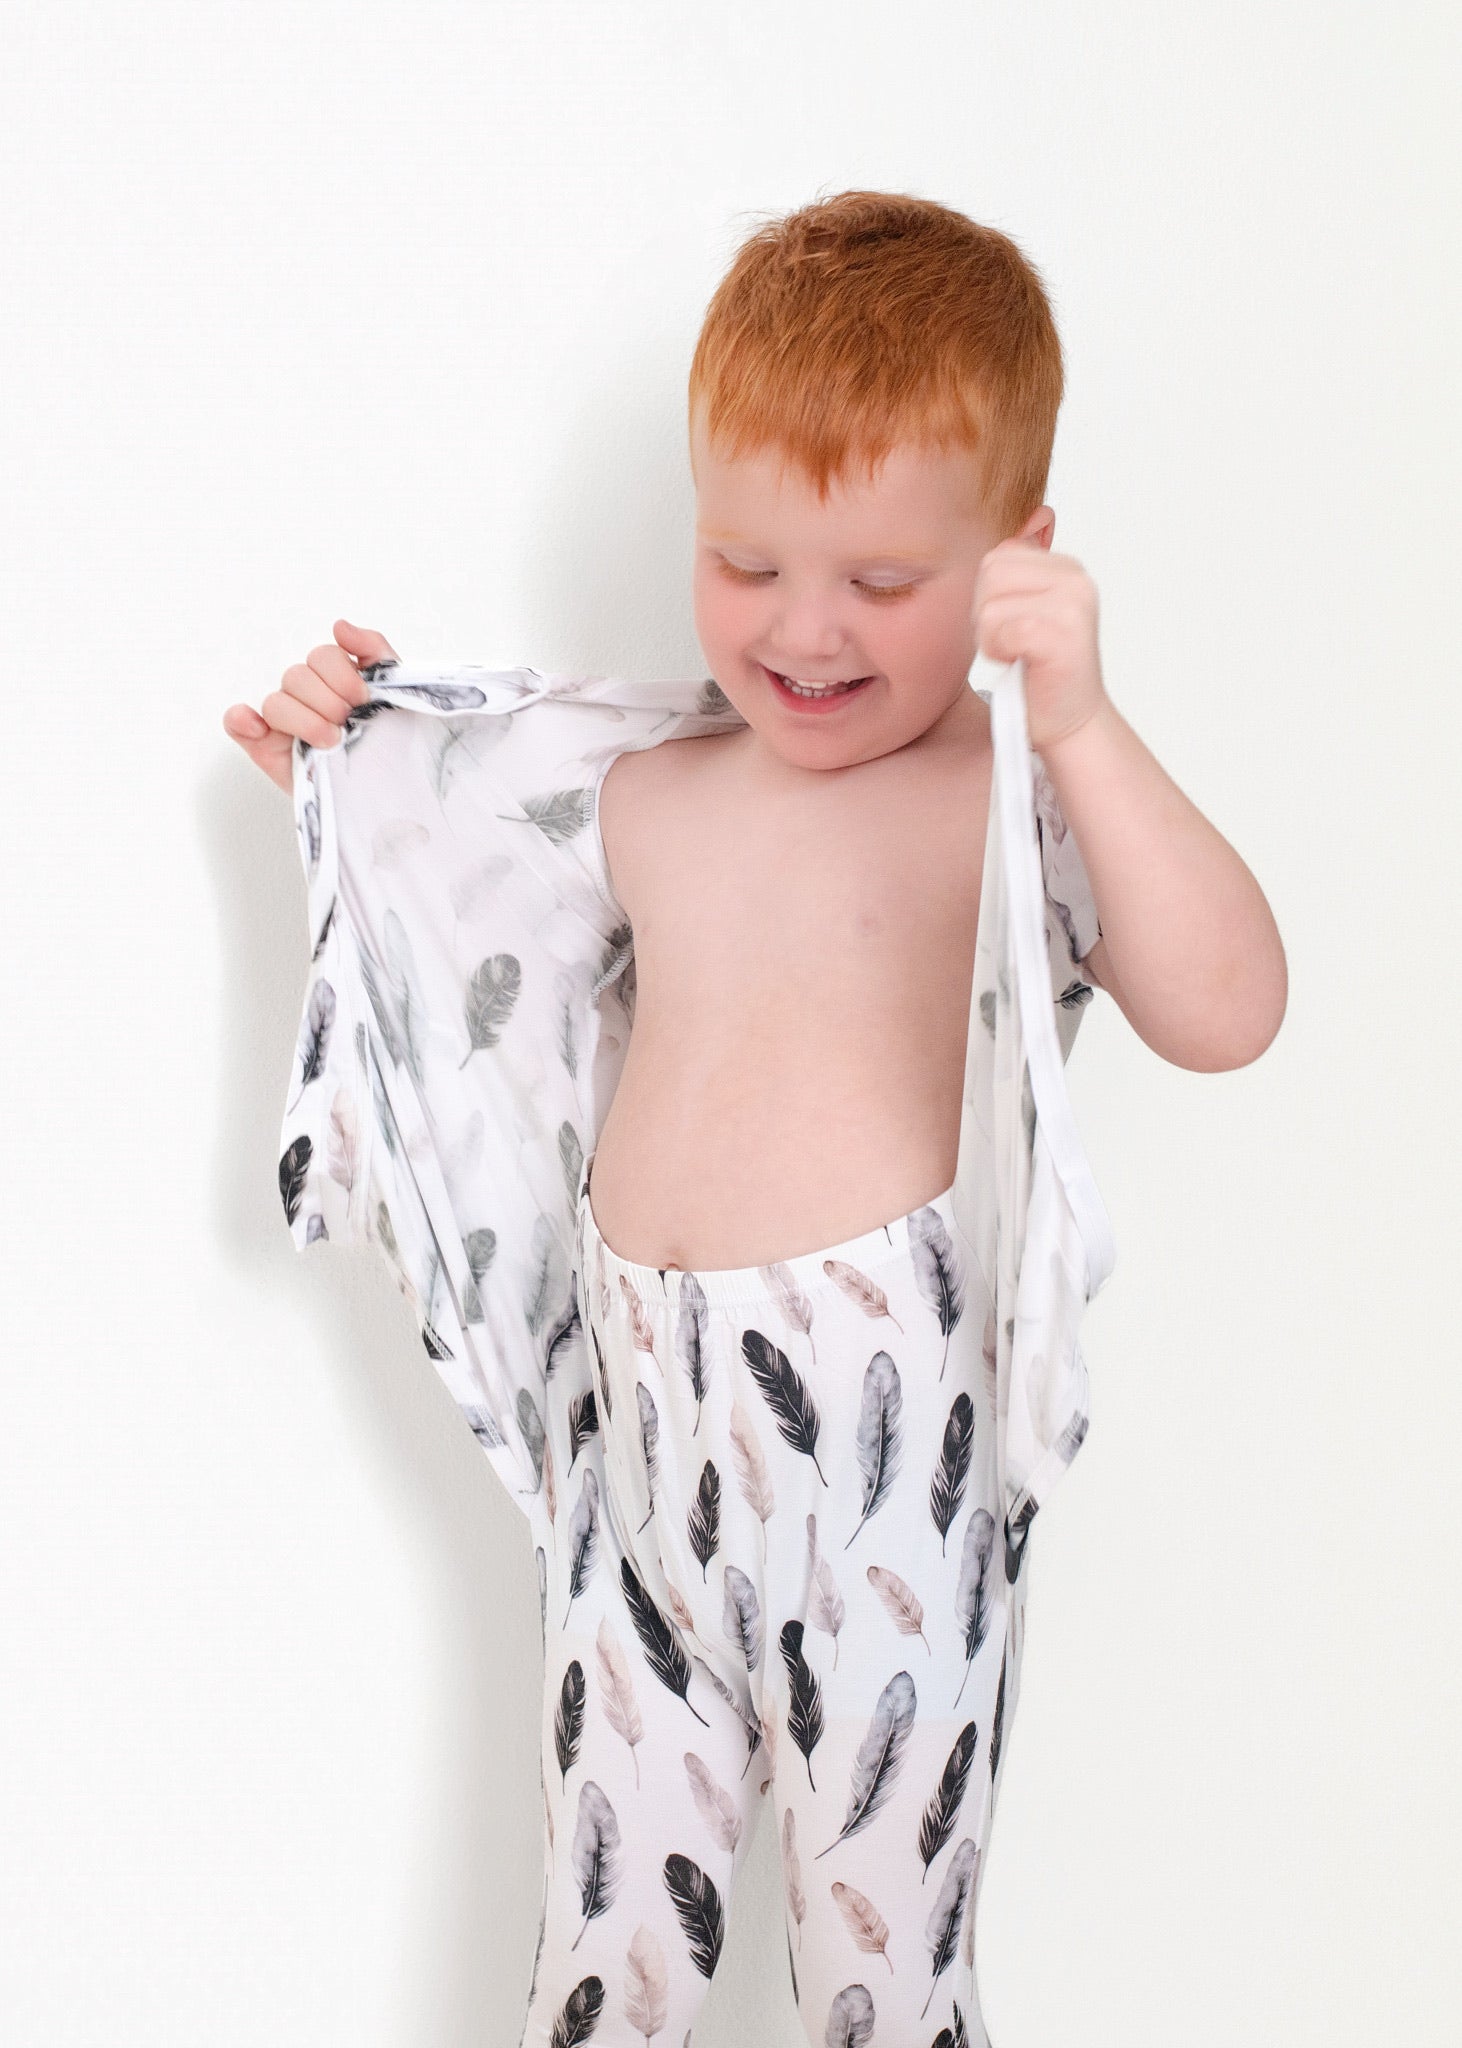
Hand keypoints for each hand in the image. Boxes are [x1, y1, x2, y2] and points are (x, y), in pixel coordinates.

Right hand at [222, 619, 397, 795]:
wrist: (387, 789)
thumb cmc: (389, 740)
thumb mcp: (395, 692)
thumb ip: (374, 650)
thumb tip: (339, 626)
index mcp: (332, 677)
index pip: (323, 656)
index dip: (342, 676)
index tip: (363, 700)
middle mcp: (304, 694)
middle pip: (298, 677)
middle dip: (328, 702)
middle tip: (348, 725)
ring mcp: (282, 720)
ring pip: (276, 702)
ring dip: (304, 721)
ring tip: (330, 742)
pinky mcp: (266, 747)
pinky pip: (237, 724)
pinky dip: (241, 721)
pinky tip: (256, 727)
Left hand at [971, 538, 1107, 752]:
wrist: (1072, 722)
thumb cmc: (1042, 673)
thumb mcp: (1027, 611)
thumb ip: (1013, 578)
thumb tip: (990, 539)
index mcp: (1066, 568)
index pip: (999, 556)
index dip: (989, 596)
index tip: (1013, 626)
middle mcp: (1076, 578)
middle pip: (991, 572)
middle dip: (986, 614)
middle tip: (1012, 644)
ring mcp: (1073, 603)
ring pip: (990, 604)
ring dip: (992, 638)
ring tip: (1019, 654)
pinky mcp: (1062, 632)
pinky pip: (1002, 630)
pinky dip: (1001, 653)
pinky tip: (1023, 664)